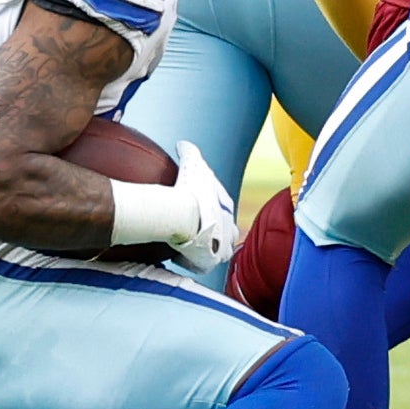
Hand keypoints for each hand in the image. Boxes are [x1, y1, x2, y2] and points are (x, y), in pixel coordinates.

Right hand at [167, 140, 237, 275]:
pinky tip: (181, 258)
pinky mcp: (208, 261)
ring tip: (191, 249)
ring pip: (219, 252)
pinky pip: (202, 265)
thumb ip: (189, 152)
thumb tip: (183, 143)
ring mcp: (220, 247)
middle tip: (200, 233)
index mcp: (226, 207)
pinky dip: (193, 262)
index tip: (201, 213)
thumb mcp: (192, 163)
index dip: (214, 213)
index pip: (226, 212)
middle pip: (228, 234)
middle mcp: (228, 228)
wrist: (183, 214)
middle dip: (218, 235)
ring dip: (208, 251)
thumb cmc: (190, 188)